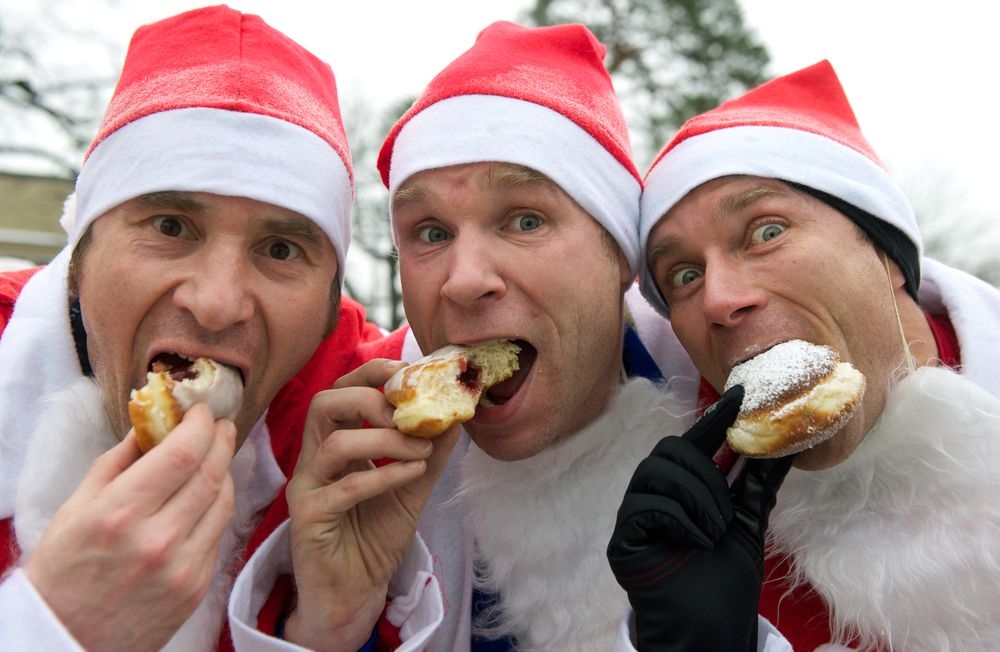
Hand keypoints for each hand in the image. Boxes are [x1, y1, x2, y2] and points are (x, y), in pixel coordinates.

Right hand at [24, 403, 235, 651]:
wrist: (66, 638)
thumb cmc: (64, 569)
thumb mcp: (77, 506)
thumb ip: (119, 461)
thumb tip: (153, 423)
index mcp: (121, 513)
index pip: (182, 453)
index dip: (199, 425)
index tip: (200, 411)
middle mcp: (159, 539)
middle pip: (211, 473)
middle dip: (220, 440)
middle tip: (218, 424)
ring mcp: (184, 566)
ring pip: (224, 501)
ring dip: (224, 470)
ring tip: (215, 455)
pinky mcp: (198, 586)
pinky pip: (218, 533)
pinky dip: (217, 507)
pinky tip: (206, 495)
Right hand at [283, 359, 460, 650]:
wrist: (354, 594)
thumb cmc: (374, 538)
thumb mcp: (411, 488)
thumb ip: (430, 453)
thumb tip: (457, 415)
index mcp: (333, 443)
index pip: (340, 391)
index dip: (370, 373)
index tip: (409, 372)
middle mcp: (313, 459)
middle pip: (323, 403)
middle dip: (371, 398)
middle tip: (410, 412)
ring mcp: (307, 488)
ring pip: (333, 443)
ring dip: (385, 440)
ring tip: (421, 449)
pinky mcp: (308, 518)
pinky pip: (345, 488)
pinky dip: (384, 475)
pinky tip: (412, 473)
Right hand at [607, 385, 793, 650]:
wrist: (709, 631)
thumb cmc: (723, 582)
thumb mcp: (749, 524)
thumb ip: (757, 485)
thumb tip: (785, 448)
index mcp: (683, 489)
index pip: (696, 443)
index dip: (715, 420)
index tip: (740, 397)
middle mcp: (656, 495)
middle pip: (670, 449)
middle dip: (705, 473)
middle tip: (725, 512)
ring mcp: (637, 515)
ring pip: (657, 471)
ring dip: (697, 499)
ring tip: (715, 532)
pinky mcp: (624, 538)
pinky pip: (645, 504)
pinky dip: (679, 519)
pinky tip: (695, 542)